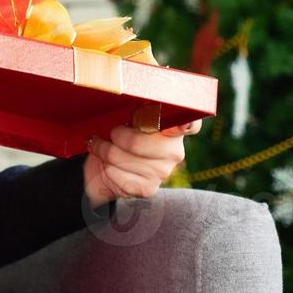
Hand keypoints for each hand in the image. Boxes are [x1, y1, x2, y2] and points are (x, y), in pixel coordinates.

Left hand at [83, 120, 201, 208]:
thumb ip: (136, 111)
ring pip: (122, 157)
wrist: (104, 171)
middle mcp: (175, 151)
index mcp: (174, 128)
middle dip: (115, 136)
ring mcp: (162, 171)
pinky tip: (107, 166)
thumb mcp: (127, 118)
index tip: (182, 124)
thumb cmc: (118, 138)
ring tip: (100, 147)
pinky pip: (117, 174)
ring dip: (104, 151)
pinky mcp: (148, 188)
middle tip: (110, 133)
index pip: (191, 125)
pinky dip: (106, 169)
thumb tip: (134, 104)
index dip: (188, 125)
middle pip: (137, 142)